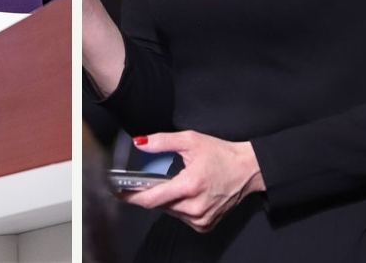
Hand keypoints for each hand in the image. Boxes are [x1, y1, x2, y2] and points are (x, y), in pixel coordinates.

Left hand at [122, 131, 265, 232]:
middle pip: (158, 205)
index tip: (117, 192)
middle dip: (147, 194)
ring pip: (169, 212)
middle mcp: (195, 207)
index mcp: (190, 186)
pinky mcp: (205, 225)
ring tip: (171, 183)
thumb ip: (162, 141)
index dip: (131, 196)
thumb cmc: (221, 154)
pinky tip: (183, 194)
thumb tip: (140, 142)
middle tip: (141, 183)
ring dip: (164, 200)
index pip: (152, 199)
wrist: (248, 170)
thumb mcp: (190, 140)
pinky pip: (181, 218)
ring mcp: (201, 218)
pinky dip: (177, 207)